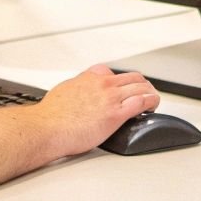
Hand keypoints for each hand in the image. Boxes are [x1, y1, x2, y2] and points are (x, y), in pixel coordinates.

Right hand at [31, 64, 159, 157]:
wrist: (48, 128)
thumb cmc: (51, 116)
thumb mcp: (63, 91)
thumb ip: (76, 90)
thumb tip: (77, 94)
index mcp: (89, 78)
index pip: (111, 72)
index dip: (120, 81)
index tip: (122, 88)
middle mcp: (102, 84)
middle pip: (132, 77)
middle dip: (141, 84)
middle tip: (143, 93)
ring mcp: (110, 98)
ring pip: (141, 87)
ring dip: (150, 93)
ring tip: (152, 101)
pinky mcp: (116, 114)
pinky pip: (142, 102)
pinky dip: (151, 102)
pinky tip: (152, 107)